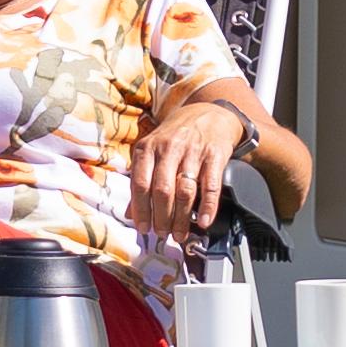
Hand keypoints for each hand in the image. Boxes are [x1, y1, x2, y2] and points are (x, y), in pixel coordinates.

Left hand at [124, 97, 253, 240]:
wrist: (209, 112)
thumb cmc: (177, 136)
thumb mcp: (153, 150)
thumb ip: (141, 180)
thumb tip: (130, 213)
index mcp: (149, 147)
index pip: (140, 183)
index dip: (141, 209)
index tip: (143, 228)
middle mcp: (169, 148)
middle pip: (162, 190)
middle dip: (161, 218)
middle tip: (162, 234)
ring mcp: (193, 151)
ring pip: (184, 190)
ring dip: (181, 217)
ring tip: (179, 234)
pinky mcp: (215, 155)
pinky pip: (210, 186)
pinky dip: (207, 207)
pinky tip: (203, 221)